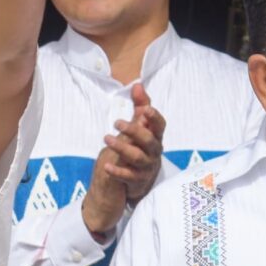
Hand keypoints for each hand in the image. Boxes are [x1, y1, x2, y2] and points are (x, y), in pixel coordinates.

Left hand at [83, 86, 166, 241]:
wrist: (139, 179)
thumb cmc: (140, 146)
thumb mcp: (141, 126)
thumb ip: (140, 106)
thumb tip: (138, 84)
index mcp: (156, 136)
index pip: (160, 126)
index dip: (154, 118)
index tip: (145, 110)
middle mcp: (154, 151)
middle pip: (148, 140)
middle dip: (134, 130)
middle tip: (116, 122)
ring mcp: (147, 167)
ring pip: (137, 157)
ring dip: (122, 147)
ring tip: (106, 138)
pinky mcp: (137, 180)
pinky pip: (128, 176)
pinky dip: (117, 171)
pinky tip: (105, 166)